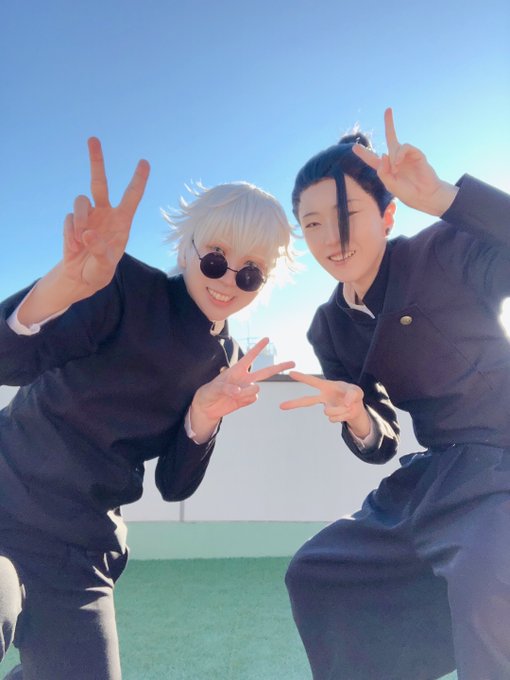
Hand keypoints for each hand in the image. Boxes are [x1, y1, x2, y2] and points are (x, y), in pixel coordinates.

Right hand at [62, 137, 149, 294]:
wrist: (81, 277)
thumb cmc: (100, 271)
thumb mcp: (105, 266)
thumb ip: (100, 251)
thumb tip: (88, 233)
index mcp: (122, 222)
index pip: (132, 196)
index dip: (138, 180)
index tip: (144, 162)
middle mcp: (105, 213)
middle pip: (99, 182)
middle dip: (96, 160)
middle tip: (92, 138)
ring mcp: (88, 216)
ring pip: (80, 202)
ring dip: (78, 220)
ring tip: (80, 242)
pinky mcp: (72, 222)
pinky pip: (68, 220)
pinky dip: (70, 235)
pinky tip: (74, 249)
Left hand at [189, 338, 294, 441]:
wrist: (207, 407)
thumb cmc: (209, 392)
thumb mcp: (215, 388)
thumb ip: (228, 388)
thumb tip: (240, 390)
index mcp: (236, 370)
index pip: (249, 357)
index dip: (258, 348)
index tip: (267, 338)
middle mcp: (244, 378)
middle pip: (265, 372)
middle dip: (279, 367)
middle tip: (292, 362)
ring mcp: (246, 389)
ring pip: (256, 389)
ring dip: (248, 392)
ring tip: (236, 394)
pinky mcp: (246, 401)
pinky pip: (252, 399)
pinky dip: (245, 400)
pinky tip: (236, 401)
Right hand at [280, 371, 370, 437]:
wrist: (357, 407)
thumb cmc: (353, 394)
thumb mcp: (357, 391)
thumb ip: (353, 394)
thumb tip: (347, 403)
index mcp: (327, 386)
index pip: (313, 381)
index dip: (302, 377)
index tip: (290, 373)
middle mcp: (323, 397)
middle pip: (306, 401)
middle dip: (294, 403)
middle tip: (281, 406)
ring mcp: (327, 408)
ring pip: (328, 412)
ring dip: (341, 410)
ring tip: (348, 406)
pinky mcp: (331, 417)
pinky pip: (335, 419)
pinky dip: (344, 416)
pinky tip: (346, 412)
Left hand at [352, 108, 457, 215]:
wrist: (425, 195)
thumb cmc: (408, 193)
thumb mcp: (390, 185)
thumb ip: (383, 172)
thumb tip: (384, 154)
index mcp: (387, 169)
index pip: (373, 159)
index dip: (364, 153)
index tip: (354, 147)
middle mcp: (396, 159)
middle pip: (391, 138)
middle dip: (390, 124)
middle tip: (388, 109)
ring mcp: (407, 156)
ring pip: (395, 146)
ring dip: (393, 157)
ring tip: (396, 168)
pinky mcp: (416, 154)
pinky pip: (404, 147)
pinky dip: (399, 154)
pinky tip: (398, 163)